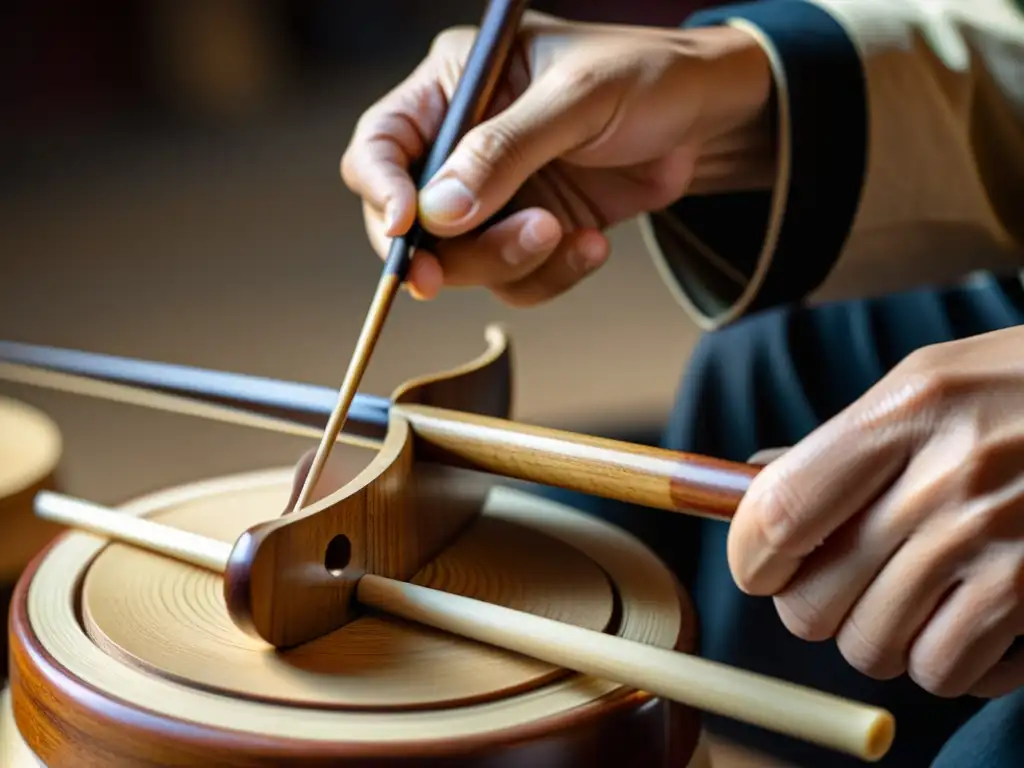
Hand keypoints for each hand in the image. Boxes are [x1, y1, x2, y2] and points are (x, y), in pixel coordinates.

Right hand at [341, 12, 772, 304]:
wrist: (706, 118)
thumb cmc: (645, 78)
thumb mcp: (575, 100)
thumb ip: (503, 151)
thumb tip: (438, 214)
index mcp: (454, 86)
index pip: (381, 144)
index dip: (381, 189)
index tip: (408, 227)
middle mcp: (461, 145)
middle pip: (413, 221)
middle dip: (456, 248)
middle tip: (520, 239)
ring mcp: (494, 195)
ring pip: (462, 262)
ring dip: (512, 261)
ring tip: (567, 232)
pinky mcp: (527, 231)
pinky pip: (513, 279)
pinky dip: (550, 274)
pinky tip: (592, 242)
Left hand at [729, 326, 1023, 698]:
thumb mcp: (931, 385)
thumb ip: (843, 441)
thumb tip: (750, 485)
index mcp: (904, 412)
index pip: (776, 514)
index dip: (750, 560)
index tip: (760, 569)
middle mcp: (946, 478)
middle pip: (813, 603)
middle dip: (815, 607)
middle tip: (845, 583)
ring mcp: (998, 540)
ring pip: (873, 648)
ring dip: (883, 635)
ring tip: (915, 596)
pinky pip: (948, 671)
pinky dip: (949, 660)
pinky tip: (971, 619)